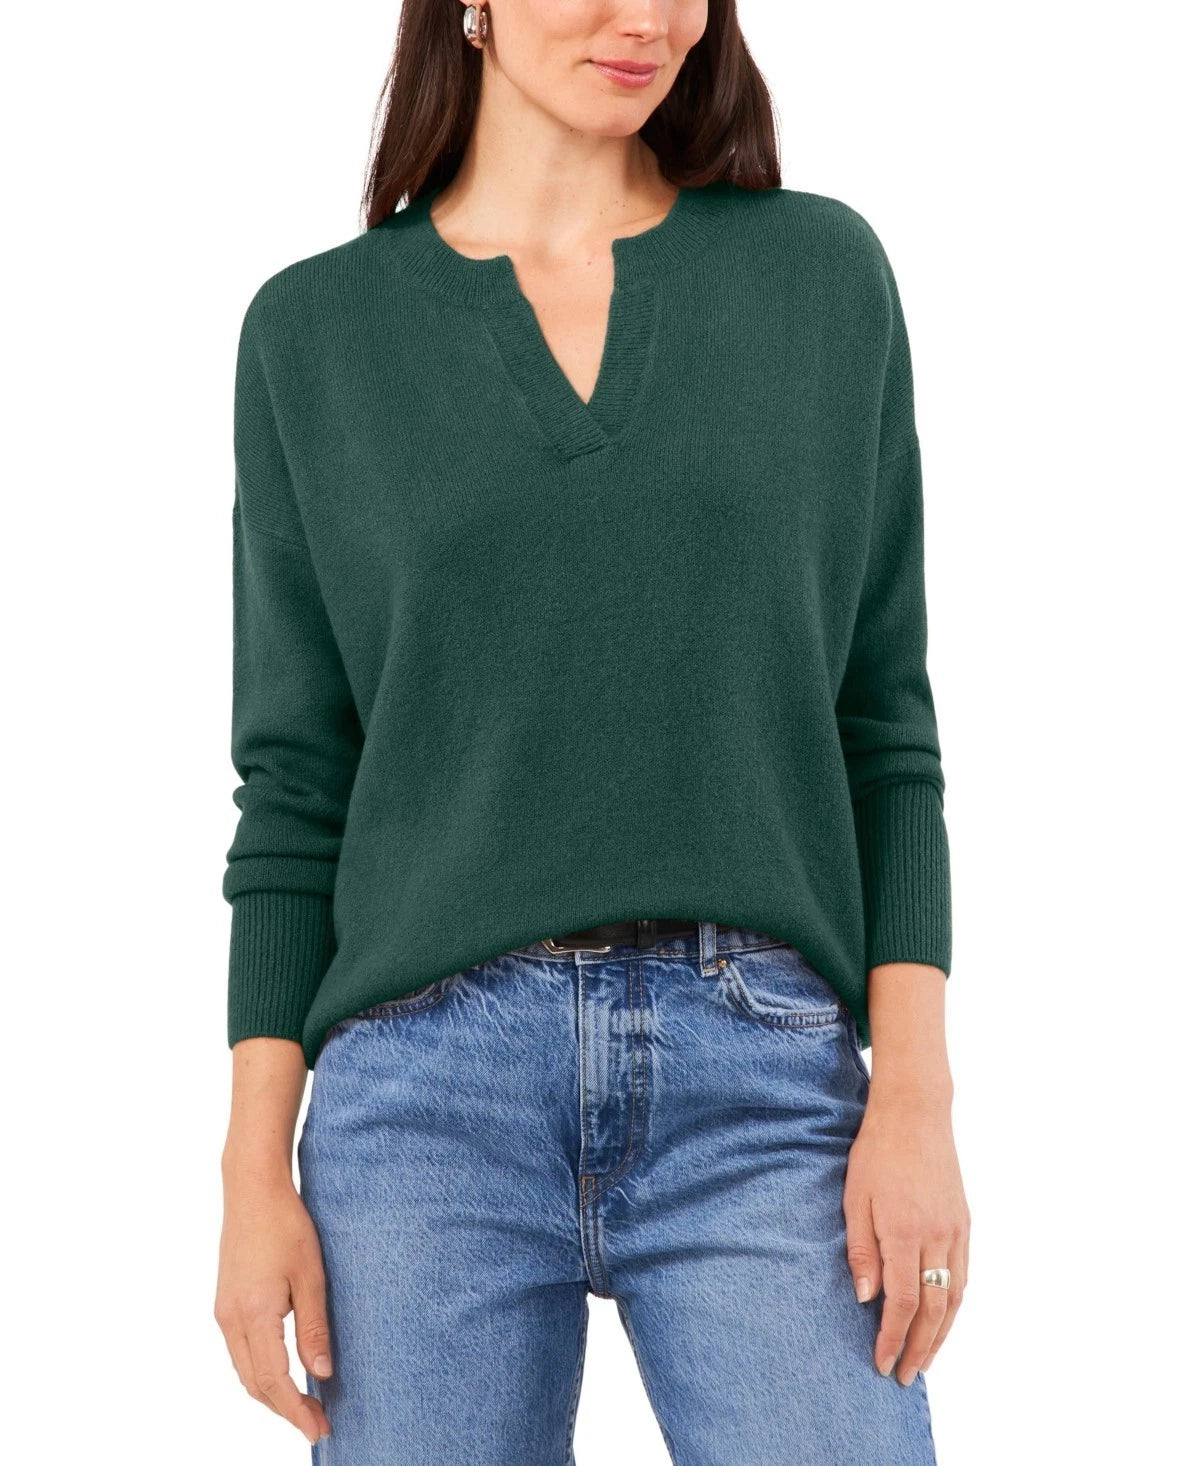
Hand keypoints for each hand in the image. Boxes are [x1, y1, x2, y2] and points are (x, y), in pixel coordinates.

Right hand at [214, 1162, 332, 1444]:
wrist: (252, 1190)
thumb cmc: (286, 1225)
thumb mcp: (311, 1275)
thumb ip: (314, 1328)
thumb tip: (322, 1375)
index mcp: (254, 1314)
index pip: (274, 1380)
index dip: (296, 1411)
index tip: (319, 1429)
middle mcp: (231, 1320)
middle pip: (255, 1384)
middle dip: (286, 1409)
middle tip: (318, 1423)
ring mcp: (224, 1312)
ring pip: (245, 1372)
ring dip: (272, 1394)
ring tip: (305, 1404)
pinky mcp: (225, 1304)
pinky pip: (240, 1353)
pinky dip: (261, 1372)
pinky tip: (283, 1372)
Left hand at [843, 1087, 969, 1384]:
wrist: (915, 1115)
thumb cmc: (876, 1153)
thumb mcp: (854, 1198)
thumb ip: (861, 1250)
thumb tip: (866, 1298)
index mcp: (904, 1231)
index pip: (902, 1302)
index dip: (893, 1338)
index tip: (882, 1363)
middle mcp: (937, 1237)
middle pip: (933, 1310)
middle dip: (919, 1348)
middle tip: (905, 1376)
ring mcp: (956, 1231)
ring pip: (954, 1298)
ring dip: (941, 1335)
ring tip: (925, 1360)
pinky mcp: (964, 1224)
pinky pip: (964, 1276)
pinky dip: (954, 1306)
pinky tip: (943, 1319)